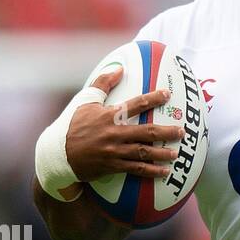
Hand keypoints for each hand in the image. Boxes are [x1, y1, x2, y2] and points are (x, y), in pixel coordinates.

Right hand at [62, 66, 182, 191]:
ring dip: (162, 153)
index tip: (168, 94)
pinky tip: (165, 172)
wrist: (57, 153)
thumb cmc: (72, 124)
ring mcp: (114, 151)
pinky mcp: (112, 166)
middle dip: (166, 131)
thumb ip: (103, 83)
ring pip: (143, 152)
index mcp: (109, 115)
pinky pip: (136, 169)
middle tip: (182, 131)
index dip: (153, 98)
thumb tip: (119, 68)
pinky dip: (151, 171)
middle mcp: (113, 133)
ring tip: (177, 153)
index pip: (135, 104)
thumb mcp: (85, 100)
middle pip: (146, 131)